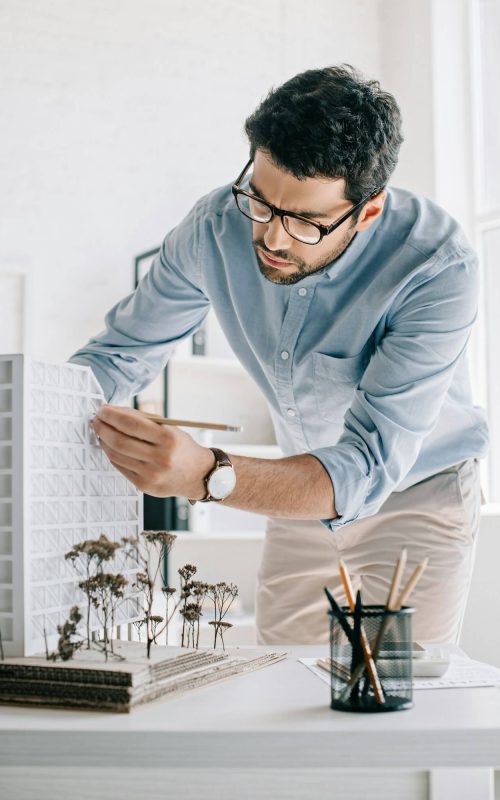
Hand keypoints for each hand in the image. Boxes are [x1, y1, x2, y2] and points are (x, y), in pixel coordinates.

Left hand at [90, 405, 214, 498]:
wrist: (198, 475)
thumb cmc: (181, 447)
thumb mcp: (169, 428)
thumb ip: (143, 419)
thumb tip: (114, 412)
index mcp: (167, 439)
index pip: (131, 424)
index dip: (112, 415)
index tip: (102, 410)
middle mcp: (159, 458)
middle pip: (119, 440)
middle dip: (103, 428)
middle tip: (96, 420)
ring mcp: (151, 474)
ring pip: (116, 455)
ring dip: (104, 441)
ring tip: (101, 432)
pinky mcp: (144, 485)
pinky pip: (120, 467)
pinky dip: (112, 454)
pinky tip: (110, 446)